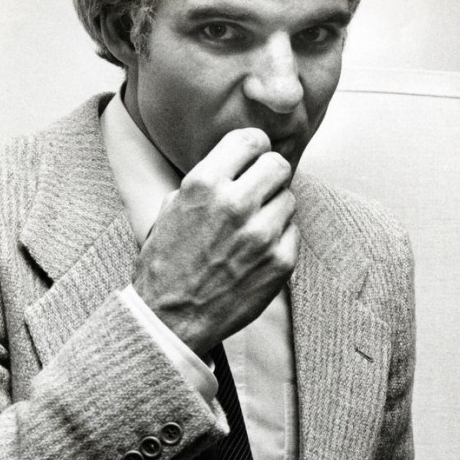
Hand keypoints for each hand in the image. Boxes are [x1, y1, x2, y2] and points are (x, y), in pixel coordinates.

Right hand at [132, 128, 298, 355]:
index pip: (250, 139)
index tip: (254, 157)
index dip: (255, 147)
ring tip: (252, 228)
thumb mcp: (171, 208)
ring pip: (289, 199)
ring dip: (275, 210)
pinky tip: (256, 253)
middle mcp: (235, 204)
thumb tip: (235, 162)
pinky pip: (293, 232)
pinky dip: (279, 240)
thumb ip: (205, 180)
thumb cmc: (166, 264)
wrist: (170, 319)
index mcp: (203, 184)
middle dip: (270, 176)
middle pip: (278, 165)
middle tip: (260, 192)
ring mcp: (261, 234)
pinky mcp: (280, 261)